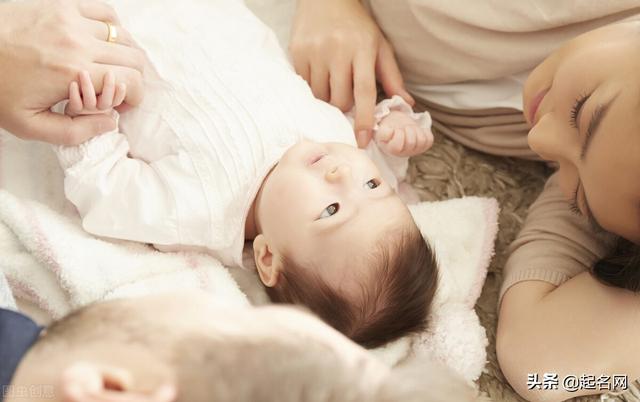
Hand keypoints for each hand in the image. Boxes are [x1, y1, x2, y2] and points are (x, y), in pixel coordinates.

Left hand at [0, 0, 144, 144]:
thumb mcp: (30, 125)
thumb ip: (75, 132)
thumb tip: (110, 123)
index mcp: (74, 75)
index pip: (132, 82)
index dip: (134, 97)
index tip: (122, 104)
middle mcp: (78, 44)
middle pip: (134, 59)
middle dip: (132, 78)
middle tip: (116, 88)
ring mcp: (71, 20)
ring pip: (123, 36)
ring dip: (123, 54)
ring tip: (108, 66)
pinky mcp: (62, 5)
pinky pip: (105, 12)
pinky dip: (112, 27)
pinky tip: (101, 40)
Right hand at [290, 0, 413, 147]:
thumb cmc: (357, 25)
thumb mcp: (379, 46)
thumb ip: (392, 76)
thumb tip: (407, 104)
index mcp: (362, 49)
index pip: (364, 92)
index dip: (363, 119)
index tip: (362, 140)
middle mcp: (338, 51)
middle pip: (340, 99)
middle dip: (345, 108)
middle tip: (347, 99)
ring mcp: (315, 52)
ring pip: (321, 96)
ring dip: (328, 100)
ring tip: (333, 86)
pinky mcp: (298, 53)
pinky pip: (305, 86)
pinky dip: (314, 89)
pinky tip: (320, 77)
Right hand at [375, 111, 433, 156]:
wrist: (396, 127)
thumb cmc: (389, 128)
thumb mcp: (381, 130)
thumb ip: (383, 133)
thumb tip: (390, 132)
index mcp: (391, 150)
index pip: (397, 146)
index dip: (398, 134)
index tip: (395, 129)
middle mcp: (404, 153)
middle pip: (410, 142)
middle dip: (407, 129)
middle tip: (404, 127)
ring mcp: (415, 150)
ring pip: (421, 140)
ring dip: (417, 130)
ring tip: (410, 128)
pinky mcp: (424, 146)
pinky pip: (429, 139)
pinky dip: (425, 131)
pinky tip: (417, 130)